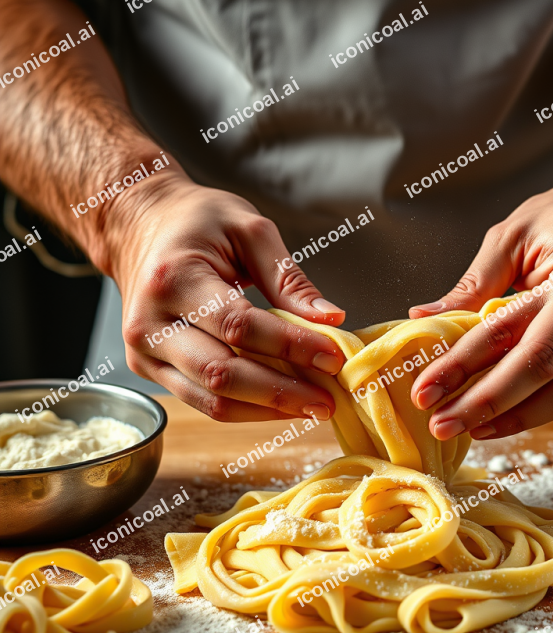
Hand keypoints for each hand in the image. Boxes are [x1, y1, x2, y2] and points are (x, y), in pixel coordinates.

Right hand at [103, 170, 345, 421]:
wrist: (138, 227)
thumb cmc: (197, 222)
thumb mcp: (249, 229)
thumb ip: (289, 278)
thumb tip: (331, 320)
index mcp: (173, 278)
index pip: (239, 325)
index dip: (290, 346)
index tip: (333, 357)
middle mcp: (150, 322)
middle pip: (222, 373)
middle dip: (282, 391)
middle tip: (328, 399)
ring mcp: (145, 352)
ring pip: (213, 400)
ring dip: (268, 410)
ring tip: (312, 406)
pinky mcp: (150, 369)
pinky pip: (205, 401)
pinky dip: (248, 409)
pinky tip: (282, 404)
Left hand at [408, 167, 552, 439]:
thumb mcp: (513, 238)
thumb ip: (472, 285)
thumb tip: (422, 320)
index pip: (512, 334)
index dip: (463, 367)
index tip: (424, 391)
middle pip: (543, 375)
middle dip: (486, 404)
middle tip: (441, 424)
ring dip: (513, 419)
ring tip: (468, 427)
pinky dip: (539, 410)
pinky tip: (503, 417)